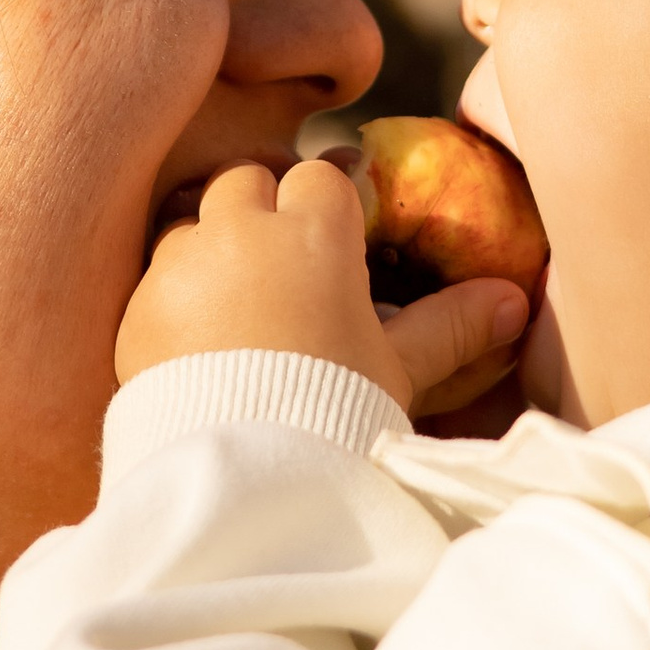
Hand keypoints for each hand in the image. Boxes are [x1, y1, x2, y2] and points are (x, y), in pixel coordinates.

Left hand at [116, 158, 527, 422]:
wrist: (243, 474)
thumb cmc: (334, 411)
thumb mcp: (397, 369)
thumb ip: (450, 326)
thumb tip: (513, 301)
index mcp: (313, 231)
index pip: (320, 175)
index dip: (328, 205)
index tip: (338, 239)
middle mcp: (241, 230)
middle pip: (246, 181)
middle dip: (261, 210)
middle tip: (283, 268)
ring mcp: (180, 266)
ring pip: (191, 226)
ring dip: (212, 252)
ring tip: (236, 312)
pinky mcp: (136, 310)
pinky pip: (154, 283)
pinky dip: (174, 302)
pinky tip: (196, 351)